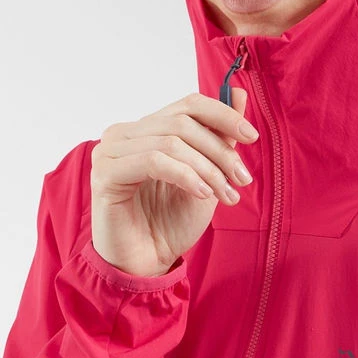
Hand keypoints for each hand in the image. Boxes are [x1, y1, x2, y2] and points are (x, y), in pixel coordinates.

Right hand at [89, 89, 257, 276]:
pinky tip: (202, 194)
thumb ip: (219, 135)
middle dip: (219, 150)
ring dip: (208, 169)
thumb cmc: (171, 221)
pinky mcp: (106, 173)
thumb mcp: (206, 173)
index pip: (188, 104)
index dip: (223, 114)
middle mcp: (124, 133)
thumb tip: (238, 92)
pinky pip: (155, 161)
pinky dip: (186, 175)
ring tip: (225, 194)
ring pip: (172, 142)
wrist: (146, 265)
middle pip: (183, 122)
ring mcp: (110, 151)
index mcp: (146, 128)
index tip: (251, 136)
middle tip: (241, 179)